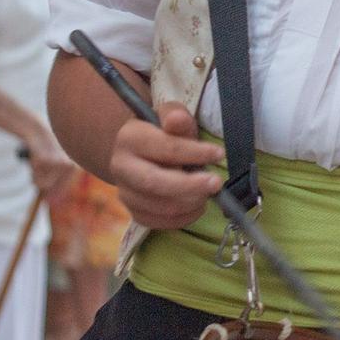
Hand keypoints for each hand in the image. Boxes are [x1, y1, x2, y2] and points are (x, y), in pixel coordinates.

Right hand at [23, 130, 78, 199]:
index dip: (57, 195)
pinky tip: (35, 159)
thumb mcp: (52, 166)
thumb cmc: (45, 150)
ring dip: (36, 177)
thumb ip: (53, 181)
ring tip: (38, 164)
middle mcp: (69, 166)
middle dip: (44, 188)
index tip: (48, 202)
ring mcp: (58, 163)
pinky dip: (33, 171)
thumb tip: (48, 200)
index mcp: (74, 167)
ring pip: (43, 184)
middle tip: (38, 185)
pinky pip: (36, 176)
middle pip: (53, 188)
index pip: (66, 187)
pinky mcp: (46, 161)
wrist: (39, 132)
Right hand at [108, 102, 225, 228]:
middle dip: (189, 185)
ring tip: (208, 192)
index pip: (164, 147)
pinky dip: (183, 218)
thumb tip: (177, 119)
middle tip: (216, 183)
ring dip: (190, 202)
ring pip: (159, 206)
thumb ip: (177, 117)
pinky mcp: (133, 211)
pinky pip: (159, 222)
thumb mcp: (171, 117)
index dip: (193, 152)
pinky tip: (197, 205)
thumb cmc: (164, 132)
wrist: (143, 154)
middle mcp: (121, 166)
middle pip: (155, 182)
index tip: (219, 154)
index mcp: (130, 138)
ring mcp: (125, 192)